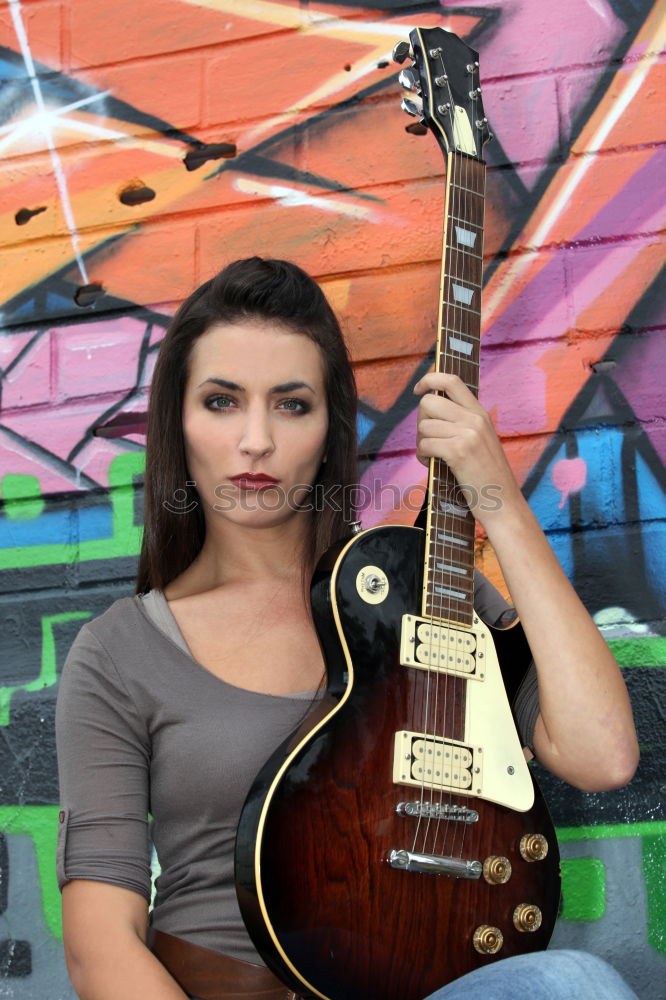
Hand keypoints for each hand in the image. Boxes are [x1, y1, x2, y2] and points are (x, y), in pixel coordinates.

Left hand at [413, 372, 520, 522]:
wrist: (504, 503)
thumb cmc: (487, 477)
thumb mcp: (481, 441)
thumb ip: (462, 423)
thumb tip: (429, 408)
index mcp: (480, 413)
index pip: (452, 380)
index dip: (429, 379)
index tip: (418, 389)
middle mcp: (475, 419)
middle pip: (429, 403)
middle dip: (420, 421)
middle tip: (427, 439)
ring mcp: (469, 434)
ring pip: (424, 426)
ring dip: (421, 443)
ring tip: (431, 457)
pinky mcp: (459, 451)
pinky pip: (425, 445)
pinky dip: (422, 457)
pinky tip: (431, 464)